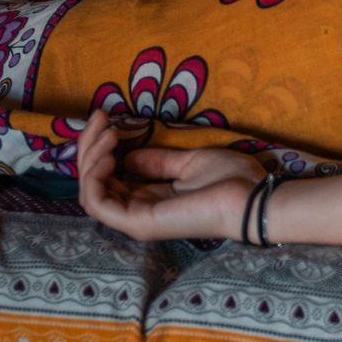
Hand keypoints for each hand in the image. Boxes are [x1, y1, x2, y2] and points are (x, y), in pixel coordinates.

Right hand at [77, 108, 265, 243]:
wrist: (252, 197)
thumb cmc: (231, 180)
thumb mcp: (190, 162)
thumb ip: (158, 161)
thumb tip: (128, 156)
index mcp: (149, 198)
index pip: (107, 177)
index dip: (99, 147)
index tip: (105, 119)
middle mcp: (136, 210)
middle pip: (94, 182)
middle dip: (89, 147)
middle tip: (100, 118)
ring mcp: (135, 219)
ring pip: (90, 192)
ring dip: (90, 159)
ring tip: (108, 134)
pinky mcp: (138, 222)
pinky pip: (98, 204)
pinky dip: (95, 178)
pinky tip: (109, 154)